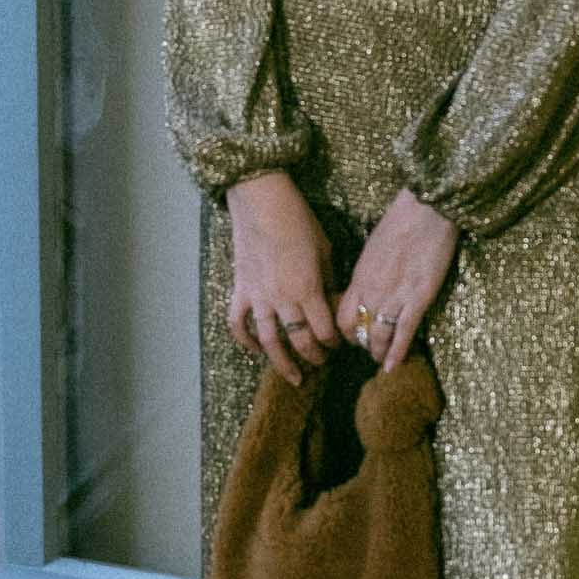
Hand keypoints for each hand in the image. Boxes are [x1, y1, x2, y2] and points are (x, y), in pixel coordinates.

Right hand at [225, 172, 339, 383]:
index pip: (324, 330)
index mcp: (308, 289)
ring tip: (294, 378)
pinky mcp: (241, 290)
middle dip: (314, 356)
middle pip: (300, 341)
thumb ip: (329, 281)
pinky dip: (245, 341)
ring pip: (269, 342)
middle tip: (322, 362)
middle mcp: (283, 300)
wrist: (262, 201)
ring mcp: (258, 297)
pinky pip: (238, 324)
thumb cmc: (298, 221)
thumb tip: (334, 302)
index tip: (339, 344)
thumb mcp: (324, 250)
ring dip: (282, 363)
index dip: (334, 342)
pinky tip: (255, 351)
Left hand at [338, 190, 459, 372]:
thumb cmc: (401, 222)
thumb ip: (368, 272)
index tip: (352, 337)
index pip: (342, 316)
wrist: (426, 209)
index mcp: (360, 277)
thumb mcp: (373, 249)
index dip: (345, 332)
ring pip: (378, 336)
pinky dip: (398, 352)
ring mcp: (395, 296)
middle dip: (360, 345)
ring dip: (378, 352)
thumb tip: (368, 287)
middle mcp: (372, 291)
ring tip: (380, 360)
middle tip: (368, 351)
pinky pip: (404, 332)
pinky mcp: (418, 298)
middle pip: (356, 330)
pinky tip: (393, 365)